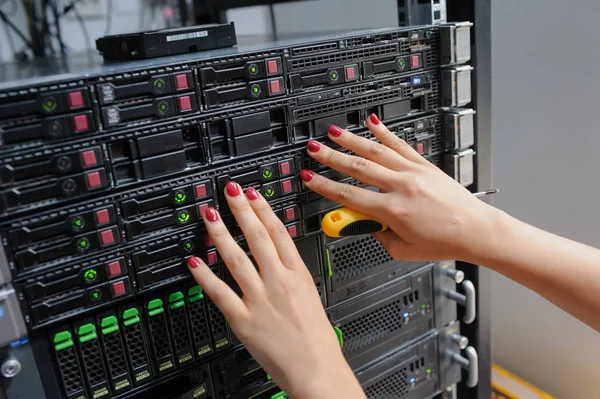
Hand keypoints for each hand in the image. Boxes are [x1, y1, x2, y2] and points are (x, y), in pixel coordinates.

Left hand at [187, 182, 364, 398]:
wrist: (317, 370)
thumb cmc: (317, 339)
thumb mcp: (311, 297)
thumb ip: (291, 276)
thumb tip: (276, 260)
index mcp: (298, 274)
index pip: (279, 232)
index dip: (263, 209)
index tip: (253, 194)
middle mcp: (278, 282)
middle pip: (257, 236)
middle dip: (241, 210)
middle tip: (229, 191)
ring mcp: (260, 299)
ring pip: (235, 257)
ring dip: (220, 233)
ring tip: (210, 214)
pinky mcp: (244, 319)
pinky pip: (219, 292)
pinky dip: (204, 275)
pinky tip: (194, 261)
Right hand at [300, 114, 497, 262]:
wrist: (476, 229)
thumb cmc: (444, 241)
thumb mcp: (403, 250)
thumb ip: (379, 235)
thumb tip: (366, 223)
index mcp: (392, 209)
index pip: (348, 195)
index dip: (324, 186)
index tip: (310, 178)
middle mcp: (400, 186)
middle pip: (357, 167)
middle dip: (331, 157)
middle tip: (314, 149)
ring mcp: (412, 172)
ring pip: (376, 151)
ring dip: (352, 140)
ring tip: (334, 132)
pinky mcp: (424, 165)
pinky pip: (399, 145)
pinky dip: (384, 132)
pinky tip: (372, 122)